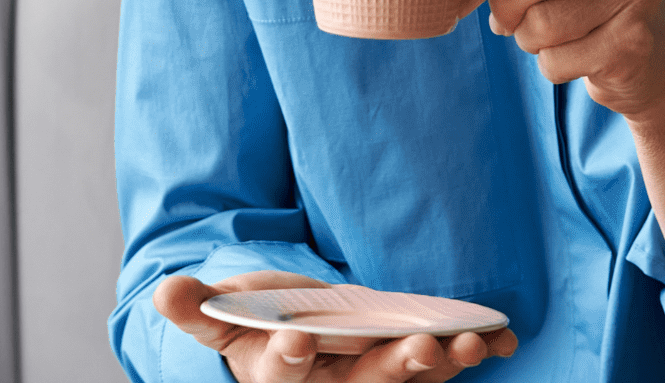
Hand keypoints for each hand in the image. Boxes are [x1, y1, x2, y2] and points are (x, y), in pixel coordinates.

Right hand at [153, 271, 516, 381]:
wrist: (292, 334)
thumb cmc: (257, 323)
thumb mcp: (223, 316)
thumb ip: (198, 307)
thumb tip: (163, 290)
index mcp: (280, 376)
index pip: (283, 376)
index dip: (289, 360)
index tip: (298, 340)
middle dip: (393, 369)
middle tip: (418, 348)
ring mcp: (374, 378)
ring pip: (410, 380)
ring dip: (442, 363)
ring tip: (469, 343)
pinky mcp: (407, 365)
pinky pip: (442, 363)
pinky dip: (470, 352)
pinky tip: (500, 337)